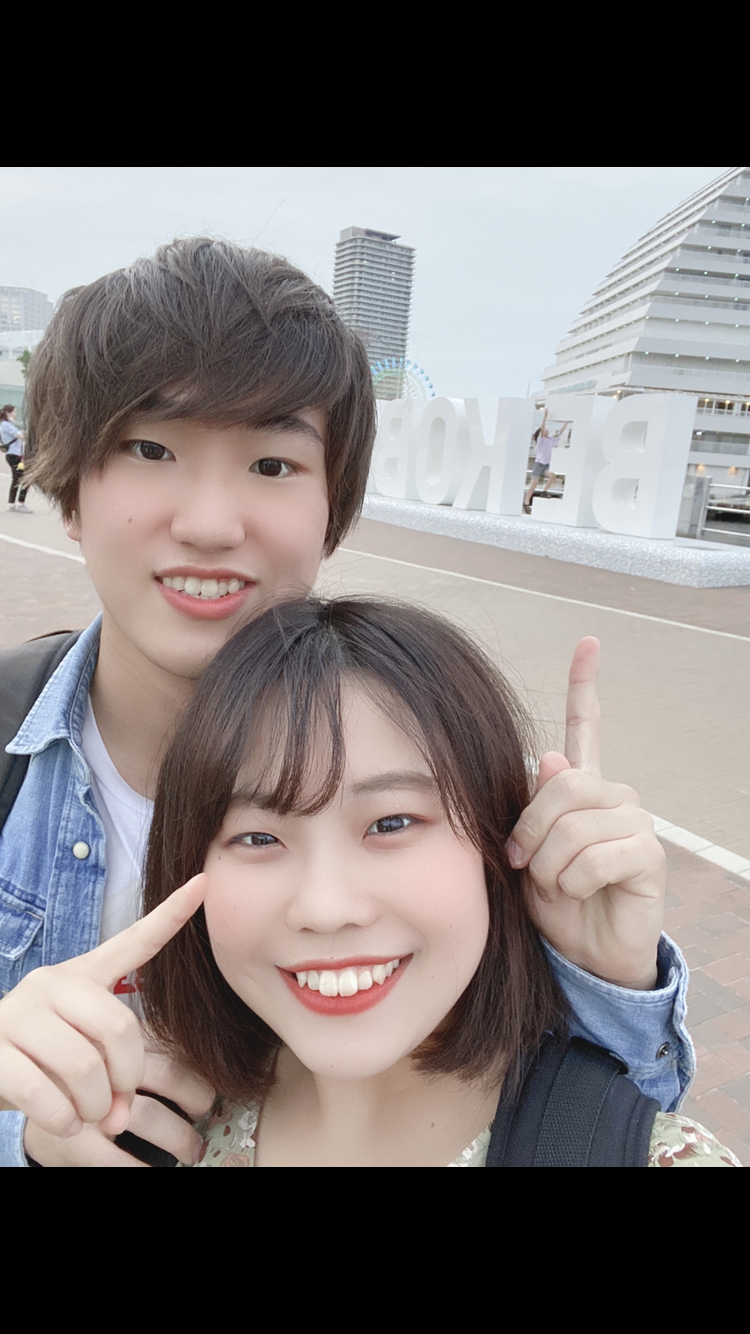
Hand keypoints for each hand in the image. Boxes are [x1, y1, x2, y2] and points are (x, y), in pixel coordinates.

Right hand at [0, 875, 208, 1158]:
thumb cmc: (42, 1055)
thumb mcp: (84, 1049)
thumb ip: (114, 1071)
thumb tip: (122, 1114)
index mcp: (83, 975)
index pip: (133, 942)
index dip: (170, 916)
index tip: (202, 884)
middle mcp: (53, 983)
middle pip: (119, 1028)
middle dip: (127, 1077)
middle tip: (118, 1103)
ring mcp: (21, 1013)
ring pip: (84, 1066)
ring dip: (96, 1106)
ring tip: (89, 1114)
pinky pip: (43, 1093)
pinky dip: (64, 1118)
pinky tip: (65, 1122)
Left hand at [507, 638, 665, 989]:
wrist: (582, 951)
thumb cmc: (552, 899)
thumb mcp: (526, 852)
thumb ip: (534, 806)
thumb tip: (552, 755)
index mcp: (581, 786)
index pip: (584, 727)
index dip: (585, 685)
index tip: (588, 643)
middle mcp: (612, 795)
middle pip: (560, 784)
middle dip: (529, 830)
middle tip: (524, 863)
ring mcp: (634, 821)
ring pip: (571, 826)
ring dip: (547, 865)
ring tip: (555, 884)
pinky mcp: (648, 855)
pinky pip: (595, 857)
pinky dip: (572, 882)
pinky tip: (580, 893)